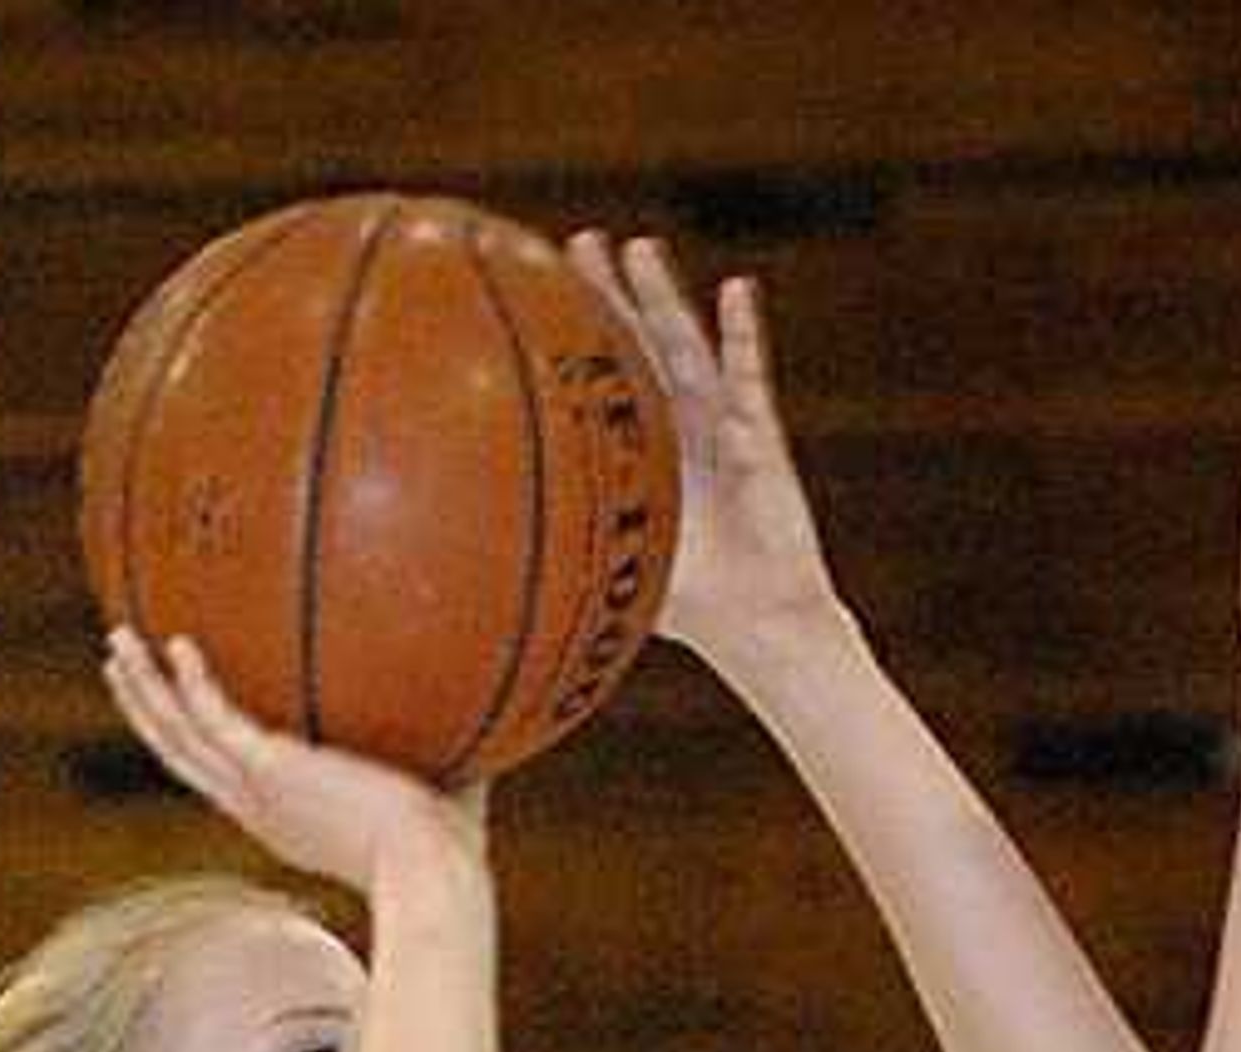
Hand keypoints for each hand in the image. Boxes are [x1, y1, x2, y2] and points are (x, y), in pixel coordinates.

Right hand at [99, 624, 486, 894]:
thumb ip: (448, 742)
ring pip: (178, 738)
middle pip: (182, 754)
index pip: (229, 775)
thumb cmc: (449, 852)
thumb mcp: (443, 788)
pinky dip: (189, 684)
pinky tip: (175, 643)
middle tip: (122, 665)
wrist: (432, 873)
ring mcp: (259, 794)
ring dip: (144, 691)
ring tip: (117, 642)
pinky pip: (212, 721)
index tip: (186, 703)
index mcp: (288, 817)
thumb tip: (487, 697)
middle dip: (148, 709)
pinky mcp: (268, 774)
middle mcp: (262, 809)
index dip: (199, 739)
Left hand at [568, 227, 842, 684]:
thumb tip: (478, 558)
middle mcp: (675, 424)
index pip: (600, 376)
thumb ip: (568, 550)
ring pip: (685, 344)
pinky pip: (748, 374)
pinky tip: (736, 289)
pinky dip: (743, 332)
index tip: (536, 290)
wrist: (761, 620)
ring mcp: (718, 422)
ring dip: (662, 296)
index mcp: (640, 448)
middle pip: (638, 343)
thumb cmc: (695, 604)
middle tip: (576, 243)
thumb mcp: (618, 570)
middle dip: (609, 293)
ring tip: (638, 248)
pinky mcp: (760, 433)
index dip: (573, 336)